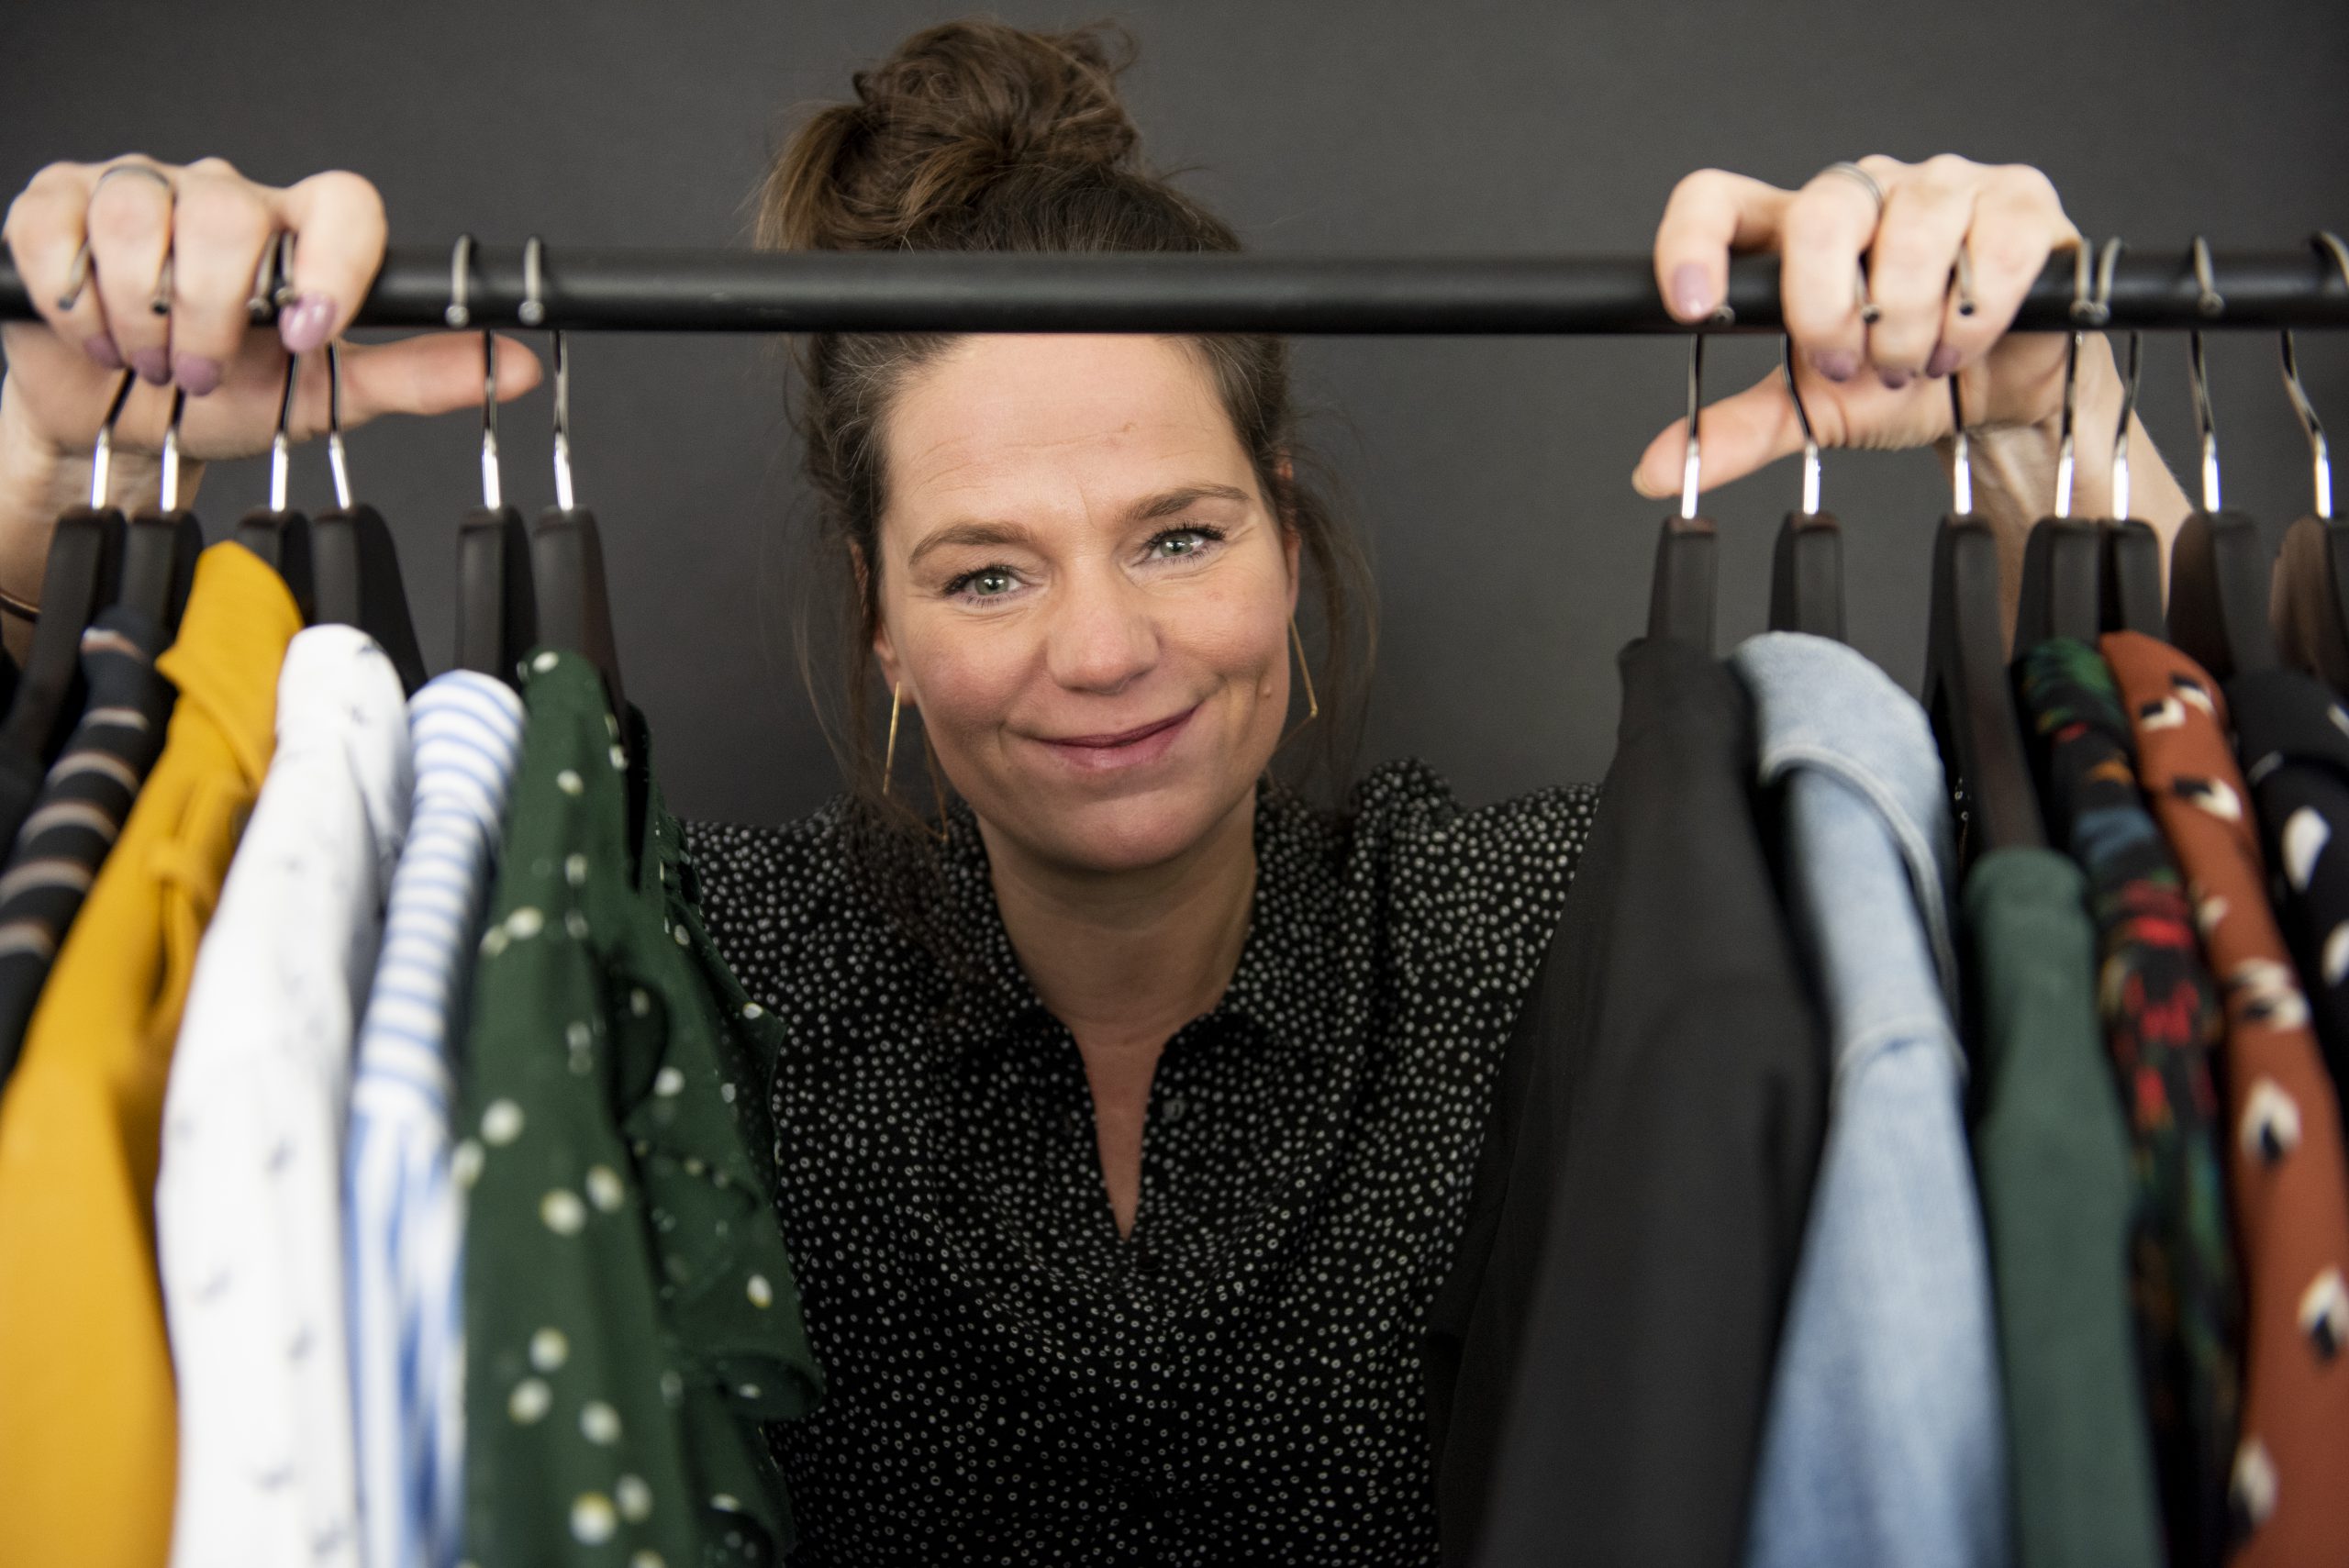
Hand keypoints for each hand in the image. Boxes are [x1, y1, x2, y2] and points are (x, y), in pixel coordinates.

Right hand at [2, 154, 538, 471]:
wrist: (126, 425)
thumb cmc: (229, 396)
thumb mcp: (329, 396)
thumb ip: (419, 376)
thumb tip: (517, 366)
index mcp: (299, 233)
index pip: (342, 204)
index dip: (330, 264)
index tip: (309, 329)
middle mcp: (225, 198)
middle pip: (230, 217)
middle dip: (211, 315)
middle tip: (202, 368)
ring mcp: (143, 193)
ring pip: (142, 218)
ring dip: (141, 314)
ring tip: (149, 357)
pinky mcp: (60, 202)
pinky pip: (60, 227)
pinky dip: (74, 296)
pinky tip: (94, 329)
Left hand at [1632, 154, 2085, 501]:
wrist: (1998, 396)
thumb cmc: (1903, 381)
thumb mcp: (1813, 409)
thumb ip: (1737, 430)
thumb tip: (1655, 469)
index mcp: (1797, 232)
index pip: (1719, 199)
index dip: (1695, 240)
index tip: (1693, 305)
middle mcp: (1866, 192)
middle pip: (1820, 211)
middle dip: (1828, 307)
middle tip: (1845, 363)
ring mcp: (1944, 185)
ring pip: (1912, 233)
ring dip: (1908, 324)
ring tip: (1914, 362)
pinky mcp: (2019, 201)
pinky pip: (1993, 248)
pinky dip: (1972, 317)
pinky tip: (1964, 343)